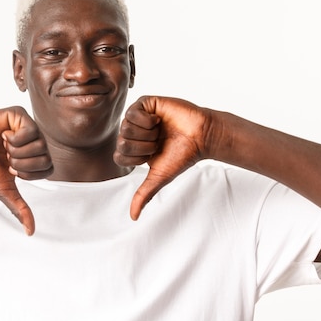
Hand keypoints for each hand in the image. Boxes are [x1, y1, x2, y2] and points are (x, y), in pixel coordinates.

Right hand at [0, 106, 52, 234]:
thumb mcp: (5, 190)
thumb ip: (20, 208)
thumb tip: (31, 232)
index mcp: (33, 154)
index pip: (49, 167)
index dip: (30, 173)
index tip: (11, 170)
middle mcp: (33, 139)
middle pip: (46, 156)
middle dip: (23, 164)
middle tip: (6, 159)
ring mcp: (26, 126)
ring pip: (40, 144)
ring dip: (17, 152)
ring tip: (3, 147)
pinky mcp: (17, 114)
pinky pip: (31, 130)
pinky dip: (15, 139)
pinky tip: (2, 135)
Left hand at [114, 96, 211, 219]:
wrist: (201, 136)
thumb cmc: (182, 155)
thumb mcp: (159, 177)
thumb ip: (144, 194)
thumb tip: (133, 217)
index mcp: (133, 148)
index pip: (119, 156)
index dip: (137, 158)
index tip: (153, 155)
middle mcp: (133, 132)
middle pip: (121, 141)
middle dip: (143, 146)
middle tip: (159, 142)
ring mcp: (138, 116)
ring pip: (125, 127)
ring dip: (147, 133)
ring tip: (160, 131)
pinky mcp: (145, 103)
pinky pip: (133, 112)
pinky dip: (147, 120)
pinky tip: (159, 120)